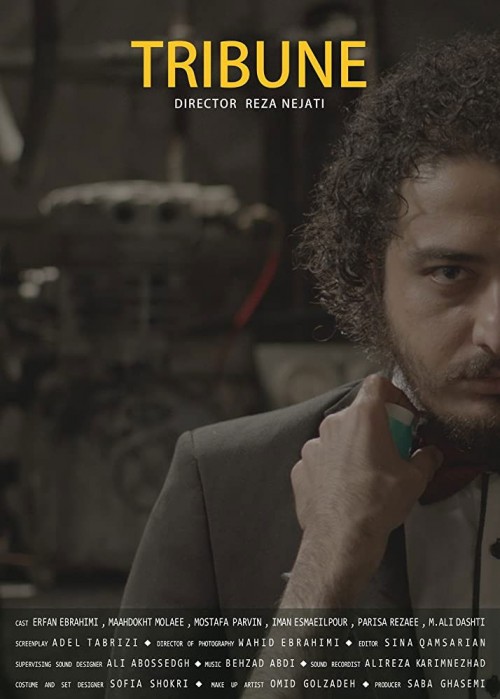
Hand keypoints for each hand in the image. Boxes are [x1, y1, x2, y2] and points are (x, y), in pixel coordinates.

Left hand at [286, 375, 441, 605]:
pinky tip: (343, 489)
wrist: (342, 537)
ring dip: (351, 448)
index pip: (377, 384)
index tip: (403, 417)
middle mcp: (333, 424)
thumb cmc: (378, 503)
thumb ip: (426, 459)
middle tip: (389, 450)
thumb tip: (431, 454)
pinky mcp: (300, 467)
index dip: (393, 395)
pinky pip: (320, 459)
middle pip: (357, 413)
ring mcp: (313, 445)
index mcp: (363, 417)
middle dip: (374, 427)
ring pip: (336, 437)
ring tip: (365, 475)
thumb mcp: (415, 480)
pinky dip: (332, 468)